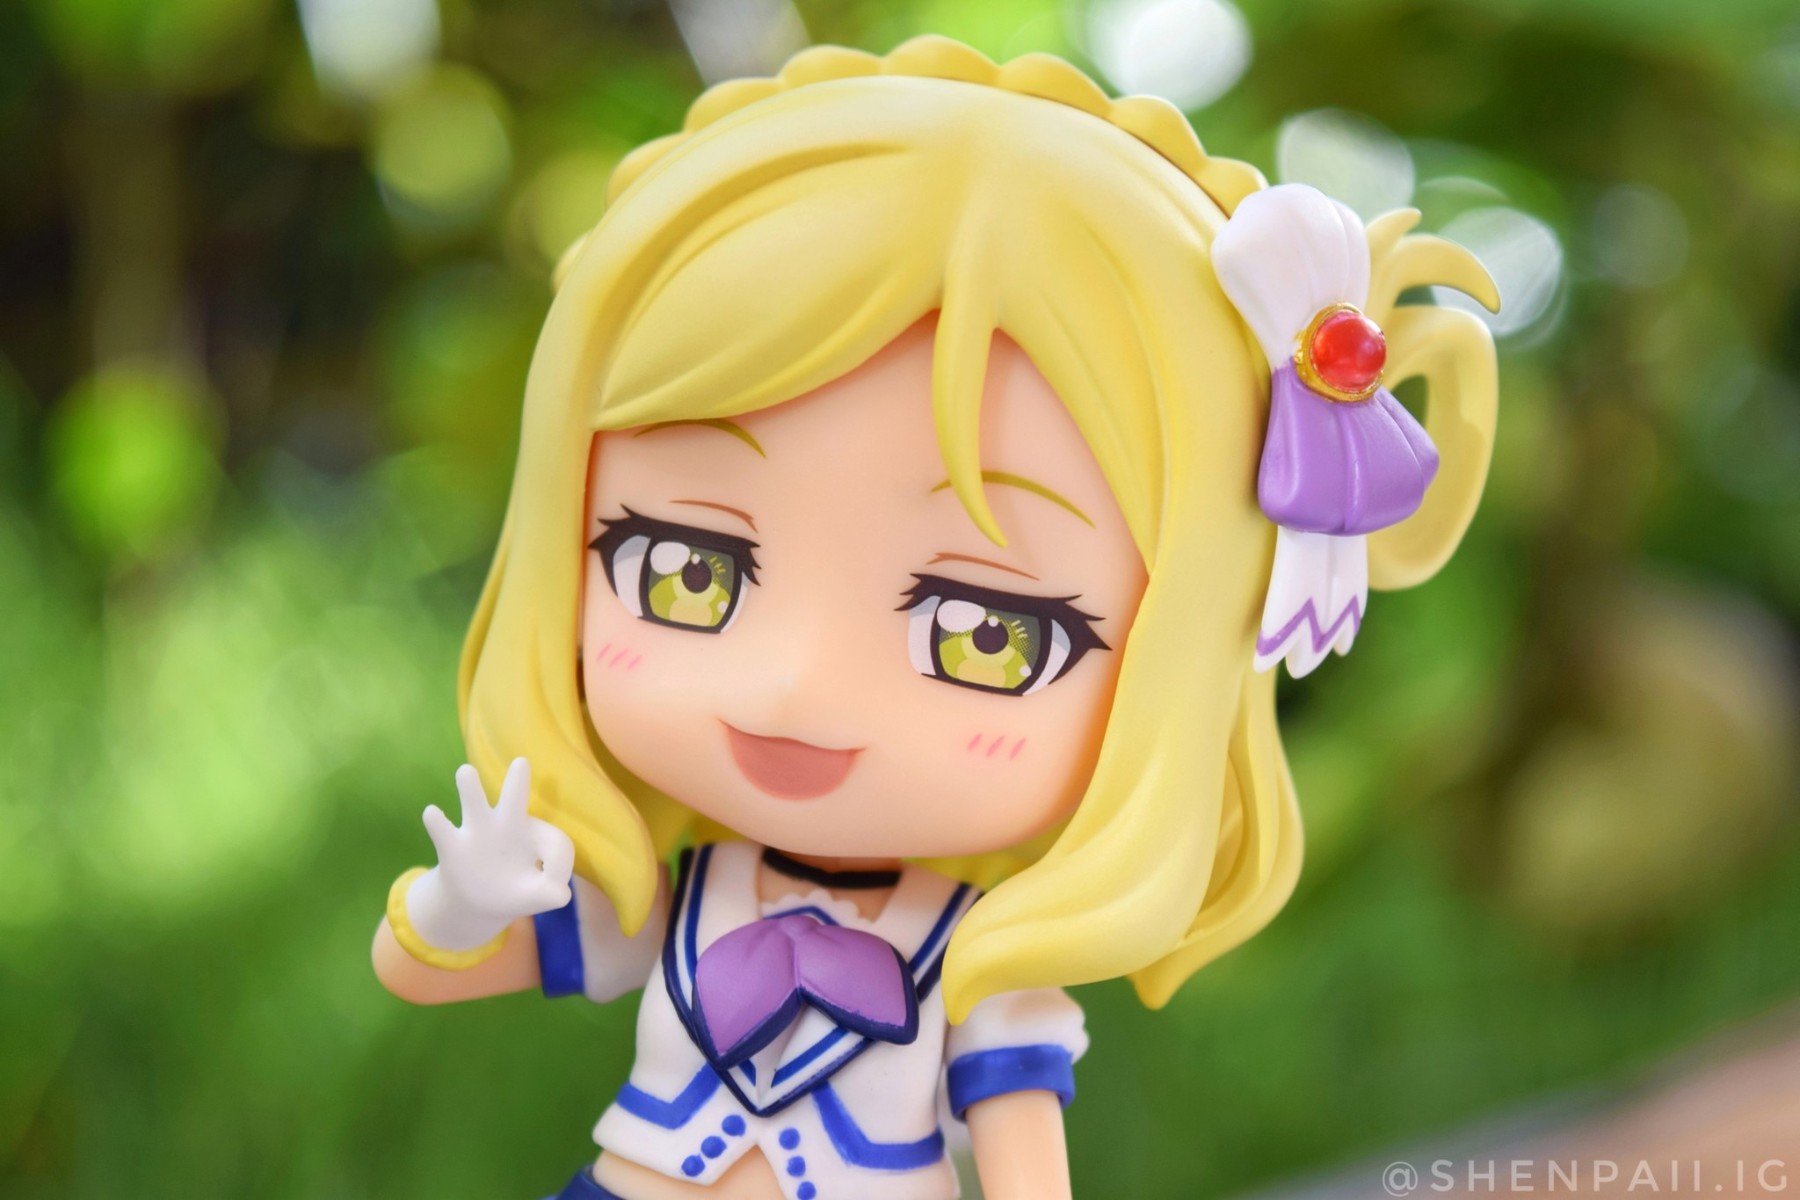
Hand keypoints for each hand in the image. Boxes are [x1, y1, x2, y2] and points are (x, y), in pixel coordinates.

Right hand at [405, 758, 574, 952]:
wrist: (478, 903)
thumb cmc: (515, 889)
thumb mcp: (537, 895)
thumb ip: (550, 895)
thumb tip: (561, 895)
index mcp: (533, 834)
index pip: (555, 841)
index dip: (560, 865)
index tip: (557, 887)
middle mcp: (506, 825)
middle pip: (514, 798)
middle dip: (517, 781)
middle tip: (522, 762)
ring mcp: (478, 833)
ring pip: (475, 805)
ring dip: (470, 789)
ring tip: (465, 771)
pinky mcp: (453, 847)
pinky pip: (443, 831)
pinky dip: (437, 822)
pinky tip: (432, 812)